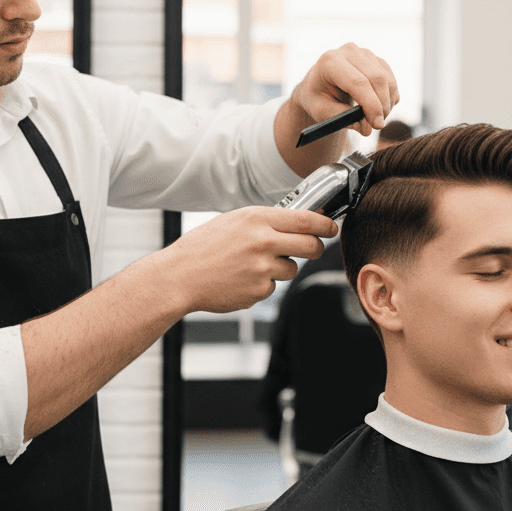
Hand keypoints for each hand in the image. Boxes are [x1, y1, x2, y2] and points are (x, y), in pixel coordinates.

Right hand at [151, 206, 337, 314]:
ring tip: (252, 266)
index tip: (331, 227)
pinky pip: (273, 287)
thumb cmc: (203, 247)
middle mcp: (264, 242)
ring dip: (281, 268)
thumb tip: (294, 224)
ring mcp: (263, 268)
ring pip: (292, 269)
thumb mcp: (233, 221)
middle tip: (312, 249)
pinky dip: (262, 284)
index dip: (325, 224)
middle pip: (311, 246)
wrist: (180, 276)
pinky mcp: (259, 291)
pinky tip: (241, 279)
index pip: (306, 219)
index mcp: (257, 219)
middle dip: (316, 248)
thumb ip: (264, 222)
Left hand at [290, 43, 398, 135]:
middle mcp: (348, 51)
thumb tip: (367, 128)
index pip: (358, 82)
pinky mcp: (375, 59)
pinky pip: (391, 80)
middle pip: (377, 79)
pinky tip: (377, 107)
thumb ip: (344, 119)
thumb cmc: (319, 98)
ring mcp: (364, 53)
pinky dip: (389, 97)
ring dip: (387, 104)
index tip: (377, 125)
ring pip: (387, 80)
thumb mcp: (322, 112)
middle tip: (378, 125)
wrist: (320, 84)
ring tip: (374, 118)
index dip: (371, 104)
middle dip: (382, 106)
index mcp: (330, 62)